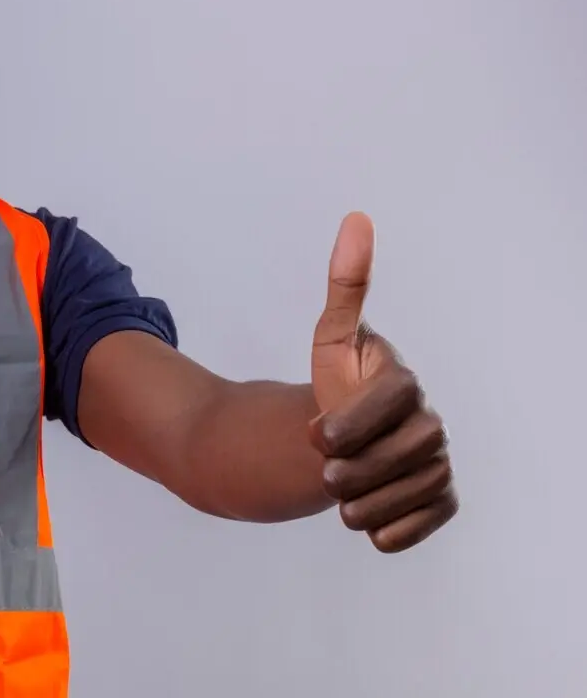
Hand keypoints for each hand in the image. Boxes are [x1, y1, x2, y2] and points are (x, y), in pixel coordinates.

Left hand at [307, 212, 457, 552]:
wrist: (336, 438)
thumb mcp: (331, 338)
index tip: (312, 435)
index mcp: (402, 381)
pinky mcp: (437, 497)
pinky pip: (427, 521)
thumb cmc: (336, 383)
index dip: (349, 422)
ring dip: (367, 502)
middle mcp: (429, 420)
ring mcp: (436, 460)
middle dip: (353, 468)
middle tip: (323, 470)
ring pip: (411, 492)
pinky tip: (367, 523)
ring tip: (339, 496)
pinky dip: (394, 531)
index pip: (390, 401)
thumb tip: (357, 219)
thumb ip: (345, 285)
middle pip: (401, 454)